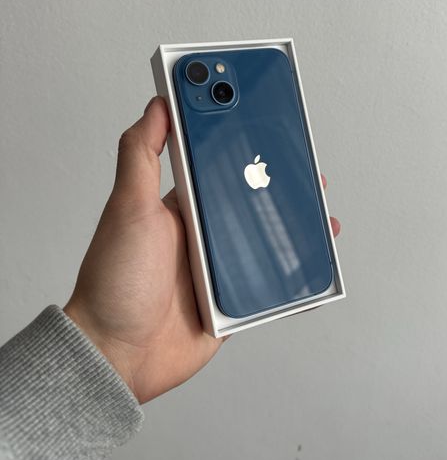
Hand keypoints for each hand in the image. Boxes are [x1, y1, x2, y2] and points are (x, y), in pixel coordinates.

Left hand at [64, 97, 340, 403]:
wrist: (118, 355)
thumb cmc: (114, 282)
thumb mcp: (128, 208)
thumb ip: (142, 154)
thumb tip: (156, 105)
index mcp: (179, 206)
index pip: (217, 165)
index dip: (240, 144)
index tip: (263, 122)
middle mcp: (201, 233)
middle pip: (250, 202)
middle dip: (280, 185)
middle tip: (307, 170)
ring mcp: (218, 267)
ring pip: (266, 241)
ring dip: (294, 229)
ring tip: (320, 215)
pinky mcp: (231, 300)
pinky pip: (271, 285)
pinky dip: (294, 279)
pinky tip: (313, 273)